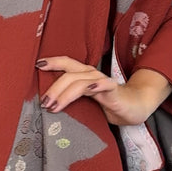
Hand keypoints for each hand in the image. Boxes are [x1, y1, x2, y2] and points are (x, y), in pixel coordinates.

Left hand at [36, 57, 170, 126]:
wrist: (134, 108)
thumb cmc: (108, 104)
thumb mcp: (86, 101)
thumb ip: (71, 99)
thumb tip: (47, 106)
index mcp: (84, 75)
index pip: (66, 64)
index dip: (52, 62)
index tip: (37, 65)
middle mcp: (91, 74)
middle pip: (69, 75)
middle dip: (54, 88)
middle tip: (43, 102)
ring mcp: (102, 81)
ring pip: (80, 82)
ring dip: (65, 93)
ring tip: (54, 106)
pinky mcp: (114, 90)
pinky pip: (104, 85)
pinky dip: (96, 85)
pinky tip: (89, 89)